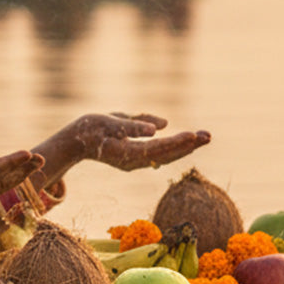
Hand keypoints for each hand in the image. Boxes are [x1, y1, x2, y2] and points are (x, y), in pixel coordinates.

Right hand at [42, 113, 210, 173]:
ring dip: (186, 146)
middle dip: (188, 145)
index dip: (177, 142)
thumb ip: (135, 124)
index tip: (194, 135)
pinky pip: (160, 153)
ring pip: (166, 155)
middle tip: (209, 135)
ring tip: (204, 137)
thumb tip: (161, 126)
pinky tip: (188, 141)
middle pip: (167, 154)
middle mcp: (134, 161)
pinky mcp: (135, 157)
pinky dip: (175, 147)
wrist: (74, 143)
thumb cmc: (89, 129)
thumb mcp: (110, 121)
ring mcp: (135, 161)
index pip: (158, 148)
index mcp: (128, 153)